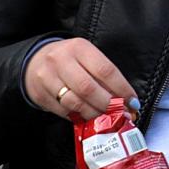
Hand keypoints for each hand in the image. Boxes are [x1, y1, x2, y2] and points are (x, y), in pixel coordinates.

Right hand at [23, 37, 137, 120]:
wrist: (35, 62)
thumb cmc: (70, 60)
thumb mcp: (87, 58)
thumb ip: (103, 75)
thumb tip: (126, 100)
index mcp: (79, 48)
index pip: (105, 70)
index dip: (121, 88)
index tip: (132, 101)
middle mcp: (61, 60)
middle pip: (89, 88)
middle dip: (108, 105)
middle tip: (122, 115)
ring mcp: (47, 78)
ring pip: (75, 102)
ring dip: (95, 114)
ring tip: (107, 120)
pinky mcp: (40, 95)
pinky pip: (63, 111)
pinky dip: (79, 118)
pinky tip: (89, 120)